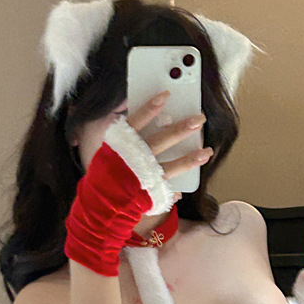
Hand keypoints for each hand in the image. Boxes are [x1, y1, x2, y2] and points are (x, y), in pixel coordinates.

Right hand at [63, 90, 212, 275]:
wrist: (97, 208)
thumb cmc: (104, 176)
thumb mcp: (108, 153)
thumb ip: (126, 138)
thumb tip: (143, 119)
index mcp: (118, 147)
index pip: (135, 122)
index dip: (149, 108)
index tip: (165, 95)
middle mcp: (132, 162)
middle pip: (160, 141)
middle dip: (181, 130)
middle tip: (199, 119)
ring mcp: (142, 179)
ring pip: (170, 168)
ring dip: (190, 159)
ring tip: (207, 151)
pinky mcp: (149, 196)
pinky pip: (167, 192)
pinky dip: (176, 191)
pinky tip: (186, 189)